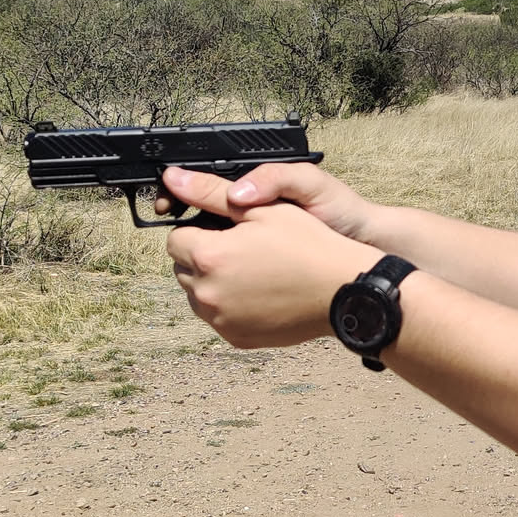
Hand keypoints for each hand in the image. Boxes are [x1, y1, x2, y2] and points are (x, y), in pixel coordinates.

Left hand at [162, 169, 377, 348]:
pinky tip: (259, 294)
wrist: (343, 289)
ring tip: (251, 271)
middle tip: (241, 249)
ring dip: (213, 282)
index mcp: (210, 256)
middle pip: (183, 268)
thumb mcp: (262, 209)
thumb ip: (211, 193)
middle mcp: (207, 293)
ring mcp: (221, 320)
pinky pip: (218, 318)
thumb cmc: (309, 245)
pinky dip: (230, 306)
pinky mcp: (236, 338)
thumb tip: (174, 179)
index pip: (176, 239)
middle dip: (204, 257)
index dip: (199, 230)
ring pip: (198, 296)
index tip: (224, 230)